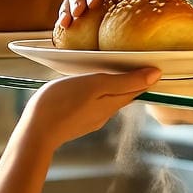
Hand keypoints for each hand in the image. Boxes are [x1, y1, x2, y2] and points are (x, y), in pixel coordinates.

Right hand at [27, 66, 160, 148]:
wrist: (36, 131)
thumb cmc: (64, 103)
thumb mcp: (96, 85)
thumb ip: (126, 81)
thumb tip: (156, 75)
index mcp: (113, 103)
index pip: (137, 88)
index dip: (144, 75)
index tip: (148, 61)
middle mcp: (105, 114)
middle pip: (122, 94)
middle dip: (127, 80)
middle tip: (126, 61)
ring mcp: (90, 119)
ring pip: (106, 99)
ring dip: (109, 86)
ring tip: (103, 70)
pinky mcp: (76, 121)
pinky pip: (91, 104)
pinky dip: (93, 93)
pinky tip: (83, 86)